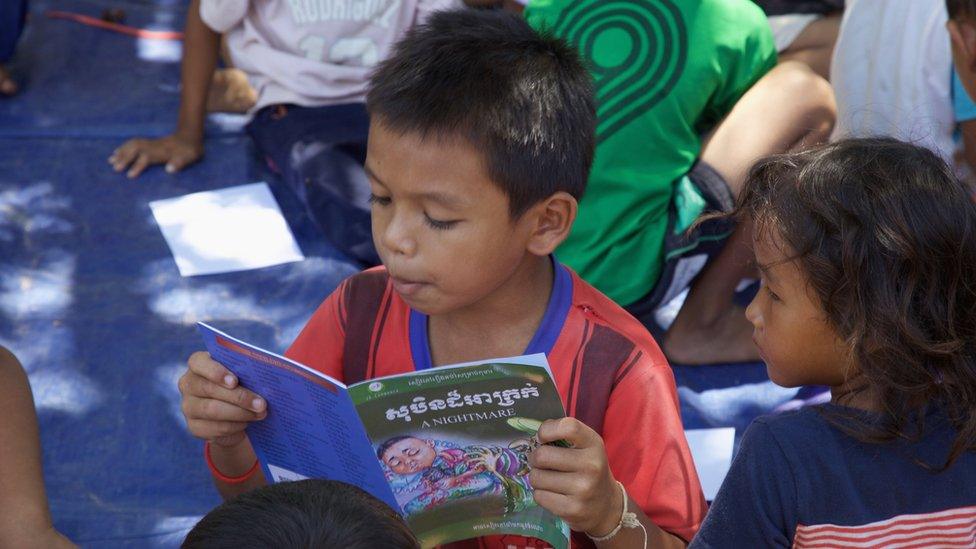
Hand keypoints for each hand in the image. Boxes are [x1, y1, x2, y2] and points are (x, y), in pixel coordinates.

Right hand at [109, 133, 202, 177]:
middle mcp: (154, 146)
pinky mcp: (149, 143)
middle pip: (135, 150)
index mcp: (162, 151)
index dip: (138, 166)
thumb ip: (180, 163)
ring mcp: (150, 143)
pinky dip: (123, 147)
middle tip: (115, 168)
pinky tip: (116, 152)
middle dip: (125, 158)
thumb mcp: (190, 157)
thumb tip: (169, 169)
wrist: (190, 136)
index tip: (130, 176)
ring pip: (132, 146)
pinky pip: (133, 143)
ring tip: (111, 161)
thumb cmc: (190, 150)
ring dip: (122, 152)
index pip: (146, 158)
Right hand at [178, 351, 266, 447]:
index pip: (199, 362)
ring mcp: (188, 406)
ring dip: (240, 413)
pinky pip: (214, 428)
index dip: (216, 372)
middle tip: (261, 404)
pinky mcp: (194, 427)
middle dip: (239, 397)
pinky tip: (247, 424)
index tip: (234, 381)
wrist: (232, 410)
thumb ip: (248, 372)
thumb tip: (265, 382)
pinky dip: (234, 427)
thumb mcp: (243, 374)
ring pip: (212, 410)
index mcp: (198, 363)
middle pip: (210, 389)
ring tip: (260, 414)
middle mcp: (188, 384)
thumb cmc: (240, 383)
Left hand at [528, 418, 622, 535]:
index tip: (542, 438)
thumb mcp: (585, 447)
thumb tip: (535, 436)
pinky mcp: (572, 509)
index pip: (568, 427)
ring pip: (537, 477)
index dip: (547, 430)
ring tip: (548, 479)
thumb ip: (564, 435)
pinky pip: (539, 496)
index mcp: (594, 444)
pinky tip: (553, 493)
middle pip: (543, 455)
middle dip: (535, 458)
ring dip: (536, 477)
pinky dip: (540, 494)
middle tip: (540, 462)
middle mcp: (591, 466)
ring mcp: (583, 489)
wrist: (606, 505)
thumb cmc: (588, 469)